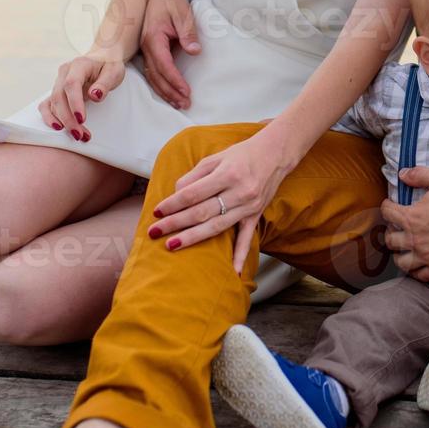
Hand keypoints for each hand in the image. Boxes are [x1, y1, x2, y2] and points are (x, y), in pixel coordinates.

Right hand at [37, 55, 124, 141]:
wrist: (102, 57)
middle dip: (68, 118)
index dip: (74, 103)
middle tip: (80, 135)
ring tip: (78, 136)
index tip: (81, 119)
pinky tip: (58, 129)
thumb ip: (105, 83)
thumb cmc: (109, 65)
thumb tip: (94, 95)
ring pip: (53, 103)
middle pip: (59, 97)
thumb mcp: (114, 71)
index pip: (71, 84)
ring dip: (63, 121)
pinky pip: (46, 105)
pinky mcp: (56, 91)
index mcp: (79, 64)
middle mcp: (64, 72)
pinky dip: (50, 117)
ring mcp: (58, 81)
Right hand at [140, 0, 201, 110]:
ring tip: (178, 104)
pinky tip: (169, 93)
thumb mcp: (183, 13)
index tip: (186, 92)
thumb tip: (194, 51)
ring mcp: (146, 49)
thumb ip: (188, 32)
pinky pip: (153, 71)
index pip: (164, 65)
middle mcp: (146, 46)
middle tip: (185, 104)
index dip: (175, 80)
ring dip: (164, 91)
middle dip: (170, 92)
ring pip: (152, 76)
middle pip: (156, 75)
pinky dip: (160, 84)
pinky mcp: (149, 50)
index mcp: (153, 37)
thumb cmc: (173, 0)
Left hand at [146, 127, 291, 271]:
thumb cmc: (240, 155)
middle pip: (201, 212)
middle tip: (155, 232)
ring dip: (193, 238)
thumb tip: (175, 195)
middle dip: (175, 223)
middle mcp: (239, 192)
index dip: (173, 204)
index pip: (193, 193)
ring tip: (171, 245)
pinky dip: (240, 256)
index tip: (156, 212)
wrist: (274, 155)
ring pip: (217, 227)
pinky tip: (233, 272)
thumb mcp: (215, 158)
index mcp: (227, 174)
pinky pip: (247, 239)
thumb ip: (194, 176)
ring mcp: (248, 206)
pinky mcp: (255, 216)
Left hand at [380, 168, 428, 280]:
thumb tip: (402, 174)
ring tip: (403, 249)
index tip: (391, 205)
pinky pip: (420, 275)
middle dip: (391, 232)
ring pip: (401, 262)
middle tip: (397, 228)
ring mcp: (427, 256)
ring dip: (399, 254)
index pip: (388, 213)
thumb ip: (418, 175)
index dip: (387, 206)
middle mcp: (415, 239)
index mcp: (412, 217)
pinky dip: (415, 271)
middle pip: (390, 240)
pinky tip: (418, 264)